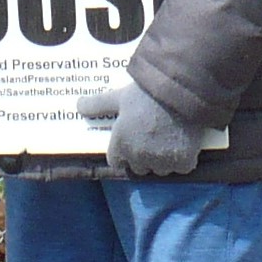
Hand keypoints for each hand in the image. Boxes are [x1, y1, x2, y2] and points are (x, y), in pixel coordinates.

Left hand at [76, 80, 202, 175]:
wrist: (180, 92)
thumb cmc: (145, 93)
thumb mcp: (118, 97)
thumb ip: (98, 105)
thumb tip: (78, 106)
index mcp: (121, 144)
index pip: (116, 162)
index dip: (122, 153)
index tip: (131, 142)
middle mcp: (139, 158)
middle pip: (139, 167)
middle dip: (142, 157)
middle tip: (151, 138)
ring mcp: (161, 162)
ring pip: (160, 169)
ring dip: (162, 160)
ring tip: (168, 139)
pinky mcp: (183, 162)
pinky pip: (181, 167)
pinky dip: (183, 159)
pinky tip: (183, 142)